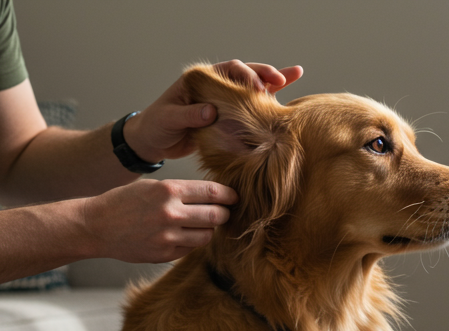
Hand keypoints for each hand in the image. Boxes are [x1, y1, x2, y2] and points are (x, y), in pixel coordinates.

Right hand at [84, 178, 238, 263]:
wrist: (96, 226)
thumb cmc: (125, 202)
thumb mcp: (152, 186)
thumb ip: (182, 191)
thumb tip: (214, 196)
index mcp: (168, 190)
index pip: (212, 192)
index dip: (228, 195)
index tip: (234, 197)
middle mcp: (170, 213)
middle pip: (216, 216)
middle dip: (224, 214)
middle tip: (224, 213)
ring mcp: (168, 237)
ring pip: (207, 235)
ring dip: (208, 230)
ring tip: (200, 224)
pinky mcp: (164, 254)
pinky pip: (191, 248)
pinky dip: (192, 242)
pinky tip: (182, 235)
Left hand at [125, 60, 302, 161]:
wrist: (153, 142)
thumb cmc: (156, 126)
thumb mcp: (169, 119)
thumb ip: (189, 114)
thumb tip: (211, 111)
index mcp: (200, 79)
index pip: (228, 70)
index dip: (245, 76)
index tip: (257, 89)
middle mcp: (216, 85)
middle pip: (245, 73)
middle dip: (265, 74)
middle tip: (281, 81)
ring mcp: (224, 100)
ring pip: (253, 87)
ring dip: (273, 81)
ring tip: (296, 75)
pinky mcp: (229, 116)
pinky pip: (251, 107)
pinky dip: (269, 101)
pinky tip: (288, 95)